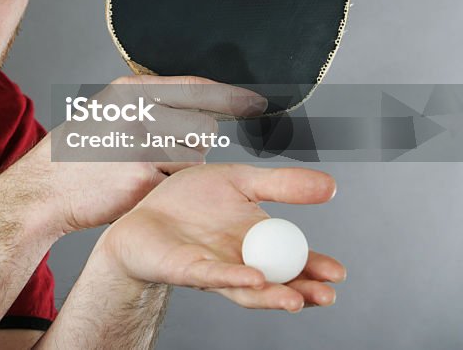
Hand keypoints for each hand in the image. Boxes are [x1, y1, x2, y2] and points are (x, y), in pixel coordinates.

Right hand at [14, 75, 268, 235]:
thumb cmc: (78, 151)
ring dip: (180, 167)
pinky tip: (136, 184)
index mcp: (130, 91)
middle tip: (161, 151)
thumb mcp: (107, 109)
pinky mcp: (144, 178)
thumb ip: (148, 101)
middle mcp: (139, 113)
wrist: (45, 188)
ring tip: (141, 167)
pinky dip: (165, 186)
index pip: (196, 88)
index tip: (256, 103)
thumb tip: (201, 99)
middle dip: (193, 143)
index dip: (232, 97)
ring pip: (194, 157)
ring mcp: (142, 146)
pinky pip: (177, 181)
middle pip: (202, 128)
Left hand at [95, 163, 345, 311]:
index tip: (338, 273)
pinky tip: (252, 278)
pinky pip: (212, 277)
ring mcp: (215, 271)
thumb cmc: (189, 200)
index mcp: (258, 242)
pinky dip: (233, 278)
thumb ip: (282, 184)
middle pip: (278, 284)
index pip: (294, 261)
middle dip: (304, 292)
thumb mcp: (239, 180)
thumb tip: (331, 186)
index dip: (316, 269)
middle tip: (326, 295)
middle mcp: (241, 263)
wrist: (141, 211)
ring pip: (248, 291)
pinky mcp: (187, 270)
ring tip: (295, 299)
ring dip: (273, 296)